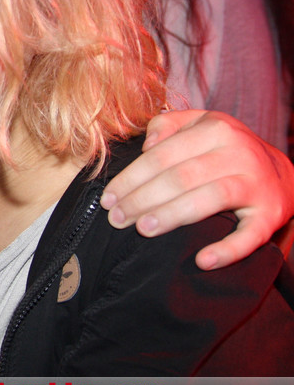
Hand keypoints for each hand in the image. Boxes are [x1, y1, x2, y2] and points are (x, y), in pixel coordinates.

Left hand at [104, 110, 293, 269]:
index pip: (162, 155)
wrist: (283, 173)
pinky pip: (249, 235)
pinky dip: (228, 250)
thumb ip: (167, 125)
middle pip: (180, 178)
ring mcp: (256, 184)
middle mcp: (238, 153)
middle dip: (142, 199)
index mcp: (215, 129)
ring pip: (208, 200)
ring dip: (171, 216)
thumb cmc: (226, 149)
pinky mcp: (271, 215)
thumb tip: (146, 144)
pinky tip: (202, 260)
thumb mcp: (200, 124)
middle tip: (117, 218)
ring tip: (143, 229)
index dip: (131, 177)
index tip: (108, 197)